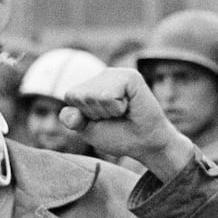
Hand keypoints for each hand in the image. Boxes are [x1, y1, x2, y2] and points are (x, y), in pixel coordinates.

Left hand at [59, 67, 191, 180]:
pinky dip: (117, 108)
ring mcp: (117, 74)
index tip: (104, 119)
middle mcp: (103, 76)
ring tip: (124, 112)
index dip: (85, 115)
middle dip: (96, 113)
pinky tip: (131, 106)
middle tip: (117, 117)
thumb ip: (72, 119)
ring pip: (92, 96)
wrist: (146, 143)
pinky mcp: (130, 76)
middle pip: (79, 95)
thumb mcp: (88, 130)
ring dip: (108, 112)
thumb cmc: (120, 135)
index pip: (71, 97)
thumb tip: (70, 112)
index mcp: (92, 85)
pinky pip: (108, 95)